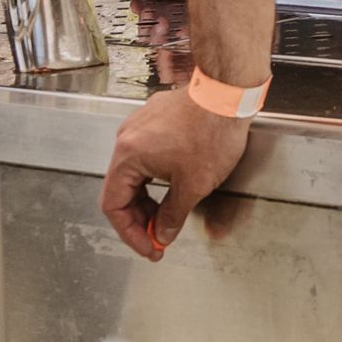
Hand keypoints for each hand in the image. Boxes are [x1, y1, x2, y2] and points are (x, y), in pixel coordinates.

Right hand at [101, 88, 252, 259]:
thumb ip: (172, 216)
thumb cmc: (212, 131)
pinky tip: (171, 187)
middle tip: (159, 237)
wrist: (229, 93)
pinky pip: (144, 156)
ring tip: (166, 216)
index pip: (112, 205)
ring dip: (146, 199)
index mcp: (128, 155)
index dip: (129, 233)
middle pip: (120, 189)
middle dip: (139, 218)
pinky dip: (153, 178)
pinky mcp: (154, 119)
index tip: (149, 248)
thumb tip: (161, 234)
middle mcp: (127, 137)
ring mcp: (139, 125)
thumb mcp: (193, 185)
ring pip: (133, 172)